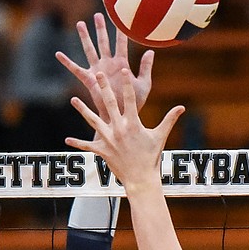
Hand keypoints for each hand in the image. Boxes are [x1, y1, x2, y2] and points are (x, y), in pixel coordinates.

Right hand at [56, 13, 153, 117]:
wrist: (120, 116)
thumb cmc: (134, 102)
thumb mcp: (144, 84)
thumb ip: (146, 67)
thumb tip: (150, 51)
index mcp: (122, 62)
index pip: (121, 41)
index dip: (121, 28)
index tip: (121, 15)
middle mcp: (108, 64)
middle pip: (104, 41)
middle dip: (101, 28)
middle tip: (98, 14)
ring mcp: (98, 70)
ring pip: (90, 50)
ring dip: (85, 37)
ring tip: (80, 24)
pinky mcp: (89, 79)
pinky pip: (76, 69)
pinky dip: (67, 62)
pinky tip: (58, 54)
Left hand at [65, 70, 182, 192]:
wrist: (141, 178)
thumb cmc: (151, 157)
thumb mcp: (160, 136)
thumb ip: (169, 119)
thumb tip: (182, 107)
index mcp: (133, 123)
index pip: (130, 99)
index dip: (127, 84)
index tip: (123, 70)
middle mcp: (119, 129)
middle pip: (109, 104)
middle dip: (103, 88)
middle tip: (98, 74)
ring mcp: (109, 139)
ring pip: (92, 121)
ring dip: (82, 110)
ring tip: (73, 100)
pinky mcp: (102, 151)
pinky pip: (87, 145)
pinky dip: (77, 143)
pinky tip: (66, 140)